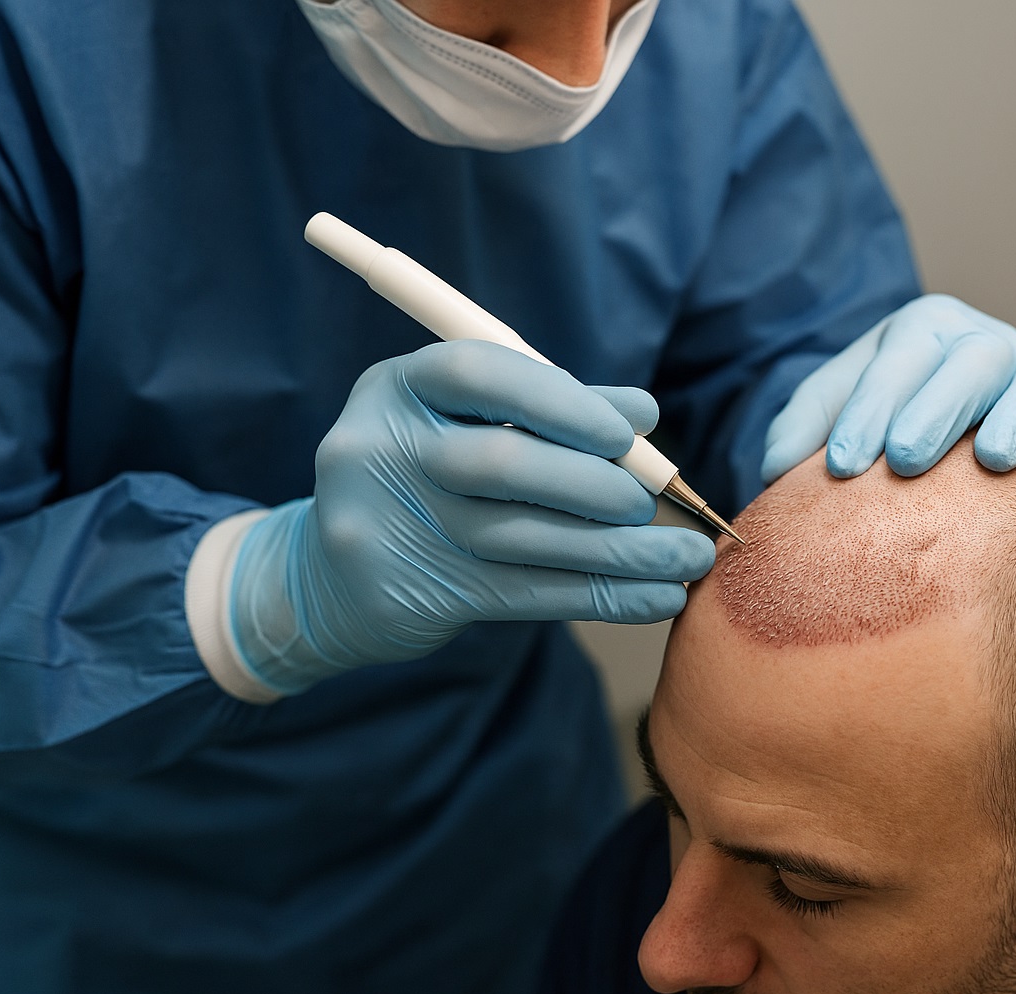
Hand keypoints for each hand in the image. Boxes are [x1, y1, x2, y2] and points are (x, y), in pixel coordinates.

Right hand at [229, 340, 714, 694]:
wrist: (330, 579)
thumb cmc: (426, 477)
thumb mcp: (470, 424)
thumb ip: (555, 409)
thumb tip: (644, 414)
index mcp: (398, 388)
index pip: (478, 372)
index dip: (561, 400)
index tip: (625, 434)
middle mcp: (380, 449)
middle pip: (499, 461)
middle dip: (590, 484)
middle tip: (645, 504)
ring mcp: (388, 527)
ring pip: (522, 539)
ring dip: (619, 554)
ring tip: (685, 561)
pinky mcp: (415, 594)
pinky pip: (528, 595)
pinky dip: (603, 596)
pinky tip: (656, 599)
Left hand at [760, 294, 1015, 481]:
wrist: (940, 431)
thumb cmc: (882, 423)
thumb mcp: (833, 414)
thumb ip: (801, 433)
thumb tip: (778, 471)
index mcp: (921, 331)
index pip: (899, 360)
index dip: (870, 409)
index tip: (844, 466)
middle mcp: (982, 341)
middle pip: (970, 361)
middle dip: (937, 409)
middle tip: (905, 461)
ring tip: (991, 460)